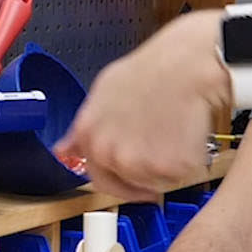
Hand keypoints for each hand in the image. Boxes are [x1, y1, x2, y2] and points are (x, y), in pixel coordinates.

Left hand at [55, 10, 230, 200]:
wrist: (187, 65)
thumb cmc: (151, 69)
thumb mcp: (104, 90)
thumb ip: (84, 126)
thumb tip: (65, 149)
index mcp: (89, 136)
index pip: (97, 177)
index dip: (118, 177)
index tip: (130, 178)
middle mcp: (108, 153)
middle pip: (127, 186)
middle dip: (143, 176)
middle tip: (161, 155)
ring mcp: (137, 164)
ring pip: (154, 182)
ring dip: (165, 166)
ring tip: (172, 131)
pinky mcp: (168, 168)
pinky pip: (179, 176)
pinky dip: (187, 162)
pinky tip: (186, 133)